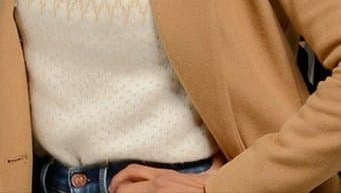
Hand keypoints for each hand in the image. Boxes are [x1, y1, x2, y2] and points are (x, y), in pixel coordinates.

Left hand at [108, 153, 222, 192]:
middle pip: (124, 185)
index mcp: (166, 175)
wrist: (224, 192)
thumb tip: (219, 152)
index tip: (116, 185)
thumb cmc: (218, 188)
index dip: (120, 178)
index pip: (133, 171)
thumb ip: (211, 161)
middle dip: (116, 189)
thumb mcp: (212, 172)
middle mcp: (158, 185)